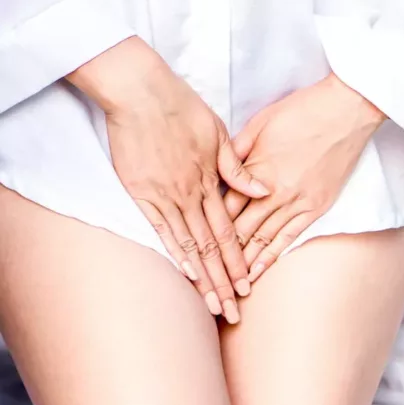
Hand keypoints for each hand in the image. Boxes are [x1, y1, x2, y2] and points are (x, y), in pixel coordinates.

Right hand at [67, 37, 268, 323]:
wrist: (141, 92)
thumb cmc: (181, 108)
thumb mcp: (219, 133)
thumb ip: (238, 167)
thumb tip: (261, 190)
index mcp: (212, 181)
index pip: (230, 232)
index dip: (239, 261)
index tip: (247, 286)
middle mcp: (191, 195)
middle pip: (212, 248)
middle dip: (223, 282)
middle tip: (233, 311)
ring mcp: (165, 196)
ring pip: (189, 247)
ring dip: (202, 279)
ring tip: (212, 305)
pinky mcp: (141, 193)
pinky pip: (160, 230)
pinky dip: (174, 254)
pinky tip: (184, 275)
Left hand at [223, 73, 385, 280]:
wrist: (346, 111)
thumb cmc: (302, 110)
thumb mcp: (261, 122)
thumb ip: (237, 151)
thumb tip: (219, 169)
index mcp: (256, 170)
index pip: (225, 207)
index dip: (208, 227)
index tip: (194, 244)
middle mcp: (274, 192)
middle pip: (239, 229)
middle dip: (221, 254)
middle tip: (205, 274)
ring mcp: (297, 201)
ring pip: (262, 239)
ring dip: (243, 264)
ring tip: (226, 284)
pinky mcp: (317, 206)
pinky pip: (289, 237)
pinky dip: (272, 256)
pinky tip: (258, 271)